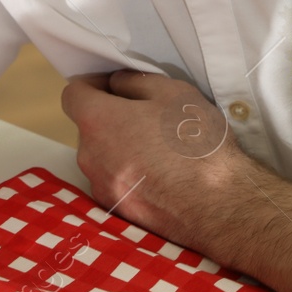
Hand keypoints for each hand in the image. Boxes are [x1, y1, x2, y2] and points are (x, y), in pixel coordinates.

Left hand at [62, 70, 250, 247]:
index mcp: (98, 121)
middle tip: (146, 118)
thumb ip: (135, 81)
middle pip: (88, 127)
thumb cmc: (196, 142)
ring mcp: (100, 186)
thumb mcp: (173, 93)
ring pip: (101, 156)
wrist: (218, 205)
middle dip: (110, 118)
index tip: (115, 87)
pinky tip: (159, 176)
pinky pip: (113, 181)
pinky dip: (128, 174)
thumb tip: (116, 84)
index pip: (73, 95)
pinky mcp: (115, 210)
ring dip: (119, 148)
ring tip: (157, 150)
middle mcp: (89, 156)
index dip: (93, 85)